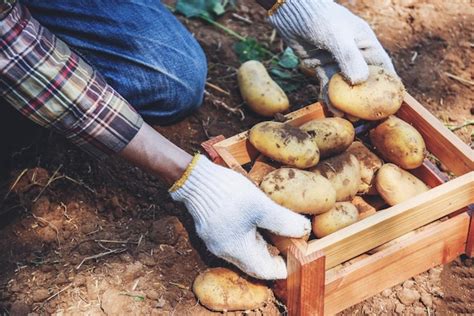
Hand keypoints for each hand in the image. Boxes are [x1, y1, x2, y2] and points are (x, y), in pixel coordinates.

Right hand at [170, 155, 310, 278]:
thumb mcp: (261, 206)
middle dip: (273, 256)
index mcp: (238, 250)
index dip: (283, 267)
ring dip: (260, 245)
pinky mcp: (210, 230)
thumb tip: (305, 230)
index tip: (296, 256)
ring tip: (275, 231)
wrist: (194, 179)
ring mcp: (214, 242)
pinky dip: (248, 237)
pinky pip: (233, 241)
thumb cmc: (228, 193)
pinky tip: (255, 222)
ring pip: (243, 252)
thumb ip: (283, 221)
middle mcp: (224, 251)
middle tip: (289, 243)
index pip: (265, 271)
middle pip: (253, 263)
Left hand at [268, 0, 395, 111]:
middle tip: (366, 117)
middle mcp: (354, 54)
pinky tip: (331, 108)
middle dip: (364, 100)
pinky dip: (329, 96)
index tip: (392, 103)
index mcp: (365, 43)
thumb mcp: (337, 37)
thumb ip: (349, 58)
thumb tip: (360, 82)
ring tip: (347, 118)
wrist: (292, 12)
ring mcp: (337, 61)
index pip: (383, 67)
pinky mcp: (321, 66)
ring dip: (345, 102)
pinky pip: (328, 84)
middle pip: (363, 81)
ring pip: (344, 86)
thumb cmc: (320, 18)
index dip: (388, 85)